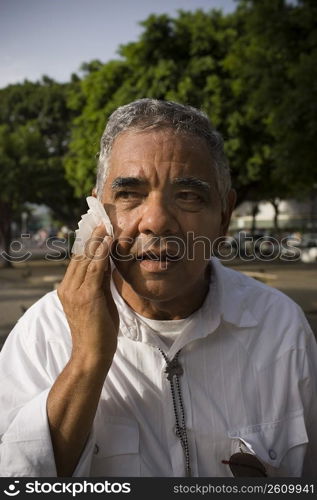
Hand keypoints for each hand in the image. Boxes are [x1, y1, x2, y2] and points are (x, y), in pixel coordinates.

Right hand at [57, 224, 118, 365]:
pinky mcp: (86, 295)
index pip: (78, 260)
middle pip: (80, 256)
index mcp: (67, 289)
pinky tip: (108, 240)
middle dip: (92, 237)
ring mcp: (75, 291)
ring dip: (97, 240)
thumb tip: (106, 262)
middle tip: (102, 219)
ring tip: (105, 224)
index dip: (88, 243)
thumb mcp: (98, 301)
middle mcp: (67, 287)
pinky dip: (101, 252)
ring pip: (86, 259)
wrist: (92, 354)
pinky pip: (95, 268)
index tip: (97, 227)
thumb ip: (99, 282)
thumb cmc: (98, 331)